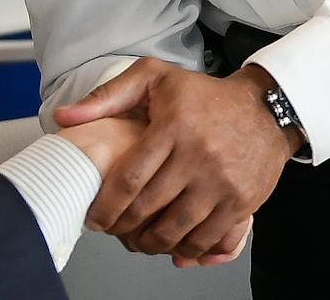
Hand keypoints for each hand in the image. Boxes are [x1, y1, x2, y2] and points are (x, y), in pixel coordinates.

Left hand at [54, 59, 296, 260]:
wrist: (265, 110)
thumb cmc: (204, 94)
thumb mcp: (154, 77)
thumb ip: (107, 97)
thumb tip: (64, 118)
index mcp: (173, 127)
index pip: (130, 178)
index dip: (106, 205)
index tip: (94, 217)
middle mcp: (198, 157)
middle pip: (150, 209)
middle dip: (123, 228)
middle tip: (110, 231)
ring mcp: (222, 183)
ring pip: (177, 230)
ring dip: (151, 244)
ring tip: (135, 241)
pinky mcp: (241, 203)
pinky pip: (207, 239)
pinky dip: (185, 251)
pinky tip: (170, 247)